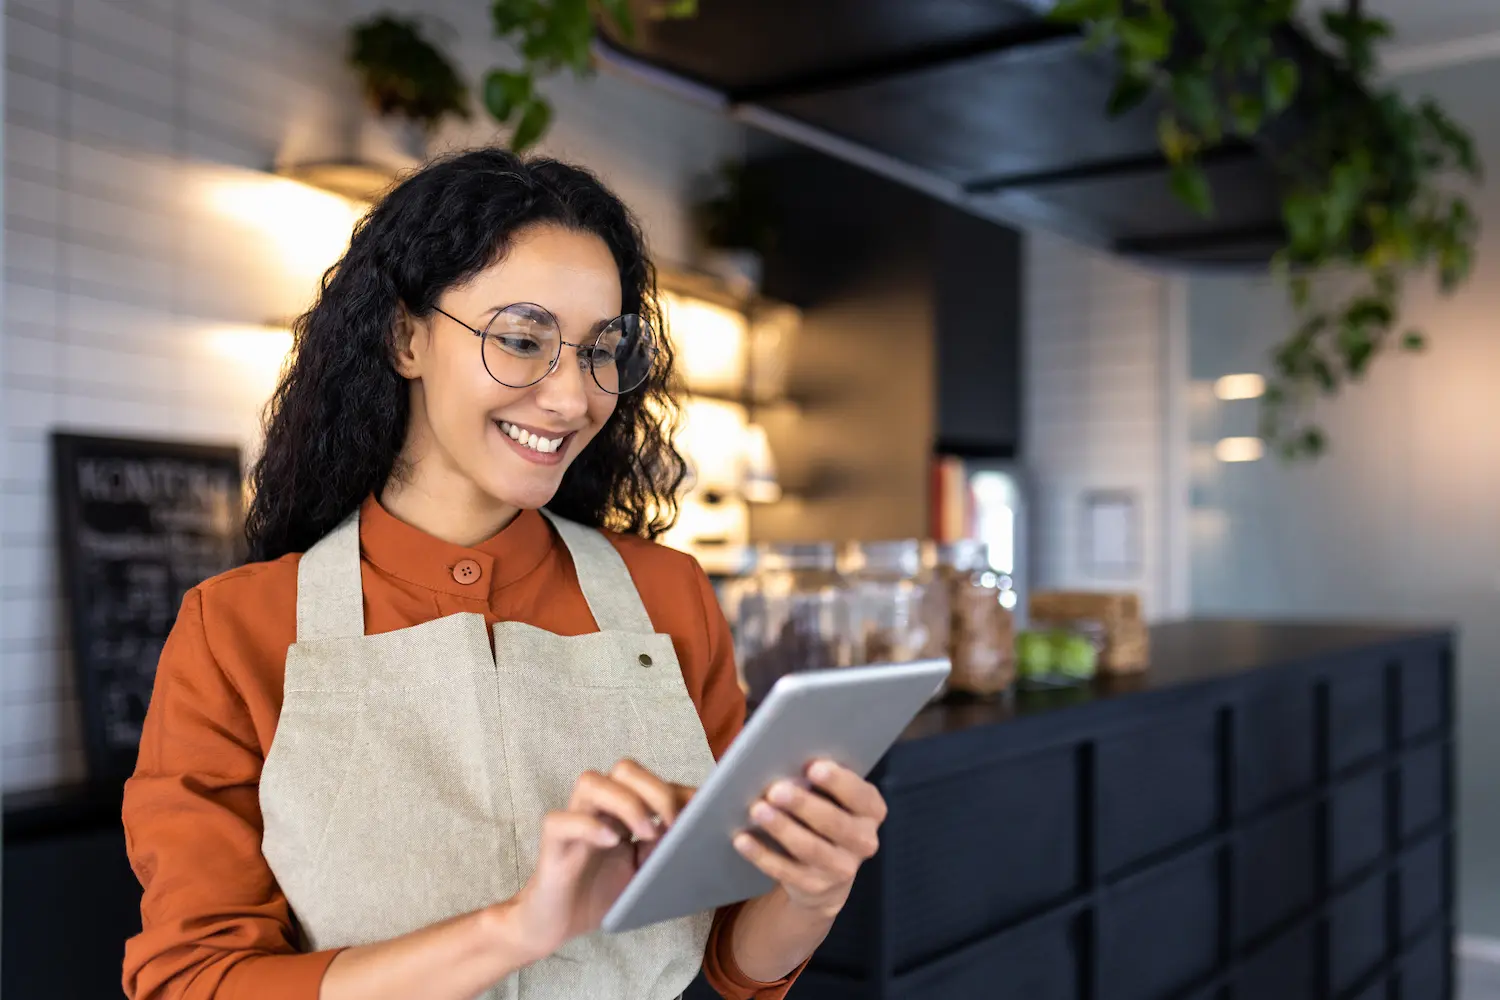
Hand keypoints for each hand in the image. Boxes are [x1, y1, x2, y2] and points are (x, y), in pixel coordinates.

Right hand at [503, 760, 693, 960]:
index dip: (678, 790)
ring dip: (626, 802)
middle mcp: (599, 807)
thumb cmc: (602, 894)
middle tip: (673, 823)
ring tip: (646, 833)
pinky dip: (588, 826)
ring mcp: (574, 819)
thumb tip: (695, 831)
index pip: (651, 781)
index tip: (704, 810)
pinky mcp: (552, 841)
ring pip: (591, 782)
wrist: (557, 924)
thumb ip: (663, 848)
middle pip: (624, 769)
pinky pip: (562, 820)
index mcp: (623, 809)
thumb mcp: (645, 872)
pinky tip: (611, 842)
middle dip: (655, 789)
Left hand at [732, 760, 886, 918]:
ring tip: (757, 810)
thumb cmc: (827, 815)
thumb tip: (788, 760)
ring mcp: (841, 869)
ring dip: (782, 828)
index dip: (839, 782)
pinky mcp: (814, 887)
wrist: (829, 873)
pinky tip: (742, 839)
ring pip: (810, 849)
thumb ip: (822, 781)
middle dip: (803, 805)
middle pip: (834, 824)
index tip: (813, 767)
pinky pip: (785, 871)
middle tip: (776, 790)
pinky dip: (761, 854)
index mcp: (872, 811)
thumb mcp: (835, 797)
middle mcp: (864, 842)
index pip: (861, 795)